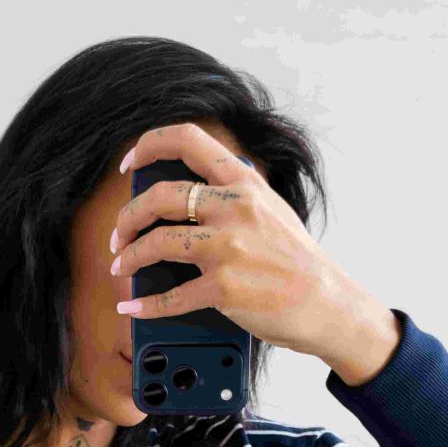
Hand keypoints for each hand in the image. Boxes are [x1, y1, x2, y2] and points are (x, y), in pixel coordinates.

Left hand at [111, 119, 390, 371]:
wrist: (327, 302)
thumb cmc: (297, 260)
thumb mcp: (271, 209)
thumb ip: (234, 196)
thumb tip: (185, 197)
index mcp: (244, 183)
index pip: (188, 140)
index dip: (148, 145)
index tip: (129, 163)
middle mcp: (234, 209)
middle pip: (159, 197)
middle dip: (128, 217)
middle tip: (119, 234)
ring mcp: (228, 248)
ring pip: (156, 243)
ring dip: (128, 257)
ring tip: (120, 267)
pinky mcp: (224, 288)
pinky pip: (171, 297)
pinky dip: (145, 304)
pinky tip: (133, 306)